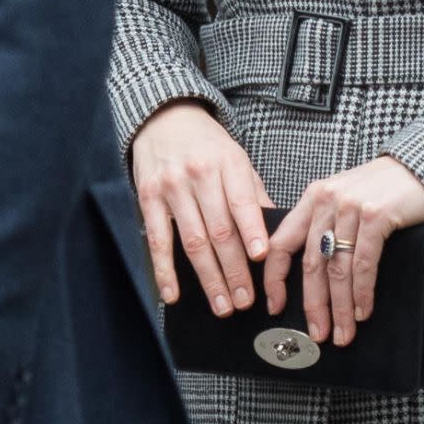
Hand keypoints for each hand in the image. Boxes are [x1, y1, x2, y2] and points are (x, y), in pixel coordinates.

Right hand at [131, 100, 274, 315]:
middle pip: (220, 230)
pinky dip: (165, 271)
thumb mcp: (236, 158)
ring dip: (209, 278)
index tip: (262, 260)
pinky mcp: (148, 198)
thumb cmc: (207, 145)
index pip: (242, 201)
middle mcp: (200, 174)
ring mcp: (172, 187)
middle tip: (245, 301)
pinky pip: (158, 241)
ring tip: (223, 305)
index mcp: (229, 162)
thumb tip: (275, 234)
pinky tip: (174, 294)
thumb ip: (253, 195)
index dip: (252, 231)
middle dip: (234, 270)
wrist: (165, 118)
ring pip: (193, 241)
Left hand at [263, 155, 423, 348]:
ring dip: (340, 307)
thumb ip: (325, 225)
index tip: (275, 306)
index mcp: (314, 197)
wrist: (422, 168)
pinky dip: (362, 292)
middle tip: (318, 333)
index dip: (275, 279)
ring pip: (338, 269)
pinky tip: (362, 310)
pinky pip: (363, 264)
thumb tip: (313, 278)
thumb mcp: (345, 199)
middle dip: (314, 305)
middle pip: (312, 263)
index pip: (282, 241)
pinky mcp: (376, 214)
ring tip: (343, 331)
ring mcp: (351, 206)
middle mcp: (327, 199)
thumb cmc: (383, 189)